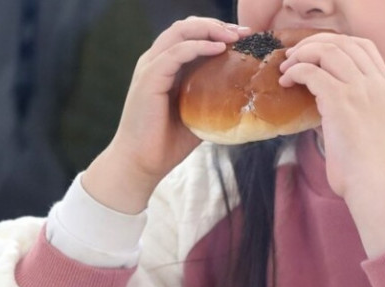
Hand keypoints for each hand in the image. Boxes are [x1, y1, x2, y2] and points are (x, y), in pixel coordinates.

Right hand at [83, 17, 250, 213]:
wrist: (140, 164)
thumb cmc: (165, 143)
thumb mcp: (196, 113)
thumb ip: (211, 97)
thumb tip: (244, 94)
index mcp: (163, 68)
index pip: (189, 35)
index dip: (215, 30)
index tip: (243, 37)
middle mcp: (154, 62)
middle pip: (185, 27)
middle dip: (216, 25)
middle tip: (243, 33)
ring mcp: (149, 69)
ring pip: (180, 32)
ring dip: (209, 29)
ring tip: (234, 36)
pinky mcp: (148, 80)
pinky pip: (176, 53)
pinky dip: (199, 46)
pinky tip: (219, 48)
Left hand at [279, 33, 384, 257]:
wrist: (372, 180)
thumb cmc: (363, 163)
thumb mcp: (364, 125)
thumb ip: (349, 107)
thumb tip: (318, 101)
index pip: (363, 46)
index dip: (334, 42)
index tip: (312, 53)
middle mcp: (375, 83)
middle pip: (342, 43)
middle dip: (312, 45)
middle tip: (291, 58)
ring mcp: (359, 90)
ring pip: (327, 52)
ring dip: (301, 56)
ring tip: (285, 69)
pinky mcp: (340, 101)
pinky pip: (312, 72)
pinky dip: (295, 72)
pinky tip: (286, 82)